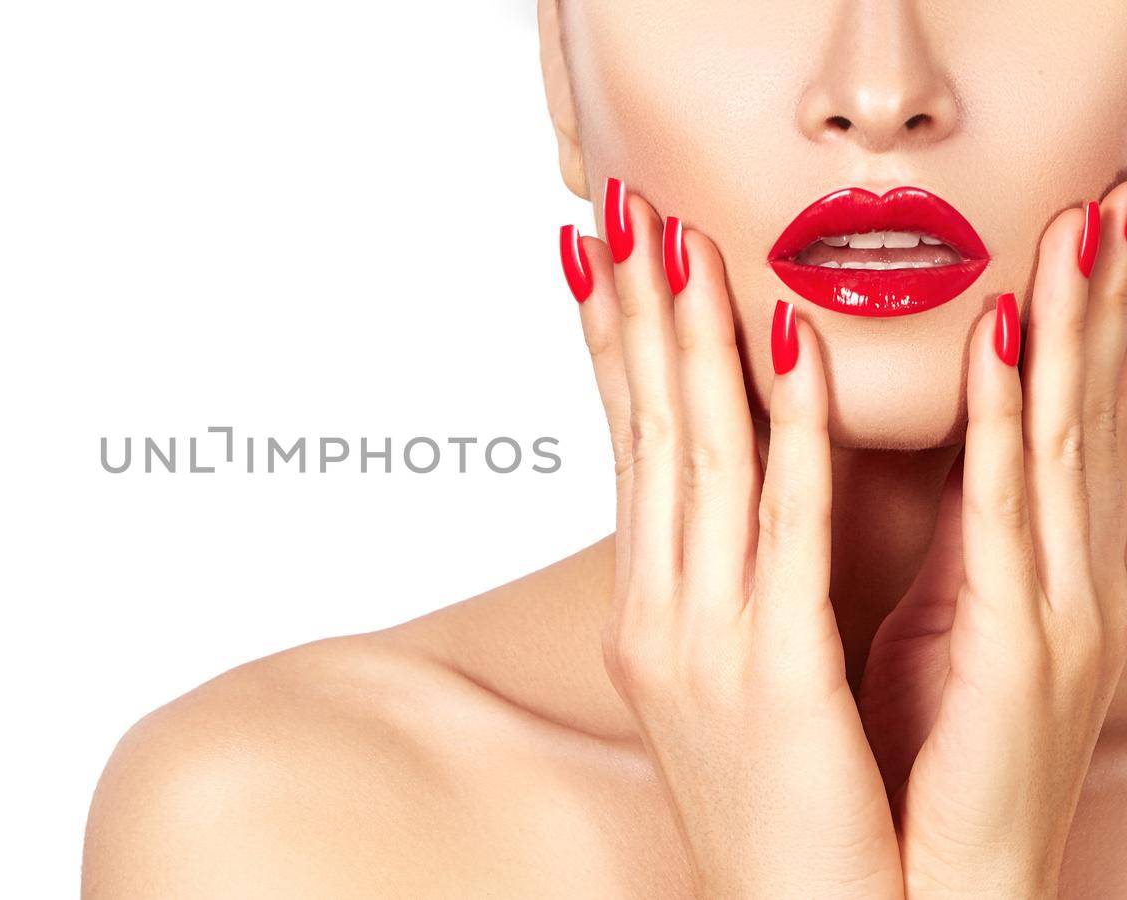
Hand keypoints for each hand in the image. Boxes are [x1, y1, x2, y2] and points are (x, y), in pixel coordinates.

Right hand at [570, 181, 901, 897]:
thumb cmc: (779, 811)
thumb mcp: (730, 684)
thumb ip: (719, 590)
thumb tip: (715, 516)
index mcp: (650, 615)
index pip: (629, 453)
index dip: (610, 350)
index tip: (598, 263)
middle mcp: (658, 615)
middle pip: (647, 436)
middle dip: (635, 314)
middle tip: (621, 212)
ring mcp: (703, 640)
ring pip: (700, 458)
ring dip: (693, 339)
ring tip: (683, 242)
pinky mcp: (773, 668)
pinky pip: (784, 522)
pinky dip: (789, 426)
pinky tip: (788, 347)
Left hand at [860, 190, 1126, 896]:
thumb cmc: (900, 775)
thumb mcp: (893, 640)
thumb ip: (897, 559)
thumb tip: (827, 485)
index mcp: (1000, 577)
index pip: (1017, 425)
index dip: (1036, 329)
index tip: (1035, 239)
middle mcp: (1034, 579)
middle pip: (1055, 412)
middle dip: (1075, 304)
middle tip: (1093, 198)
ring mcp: (1043, 609)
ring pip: (1051, 438)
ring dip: (1061, 327)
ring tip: (1072, 230)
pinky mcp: (1024, 647)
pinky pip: (1007, 514)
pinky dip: (1010, 423)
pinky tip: (1009, 346)